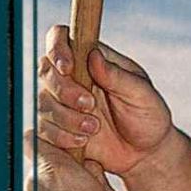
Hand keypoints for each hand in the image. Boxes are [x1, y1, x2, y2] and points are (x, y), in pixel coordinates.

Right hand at [37, 25, 173, 174]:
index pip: (60, 38)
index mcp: (91, 59)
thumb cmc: (148, 116)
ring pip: (42, 102)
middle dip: (64, 90)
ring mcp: (62, 103)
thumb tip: (94, 55)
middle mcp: (72, 77)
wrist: (146, 152)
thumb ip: (118, 76)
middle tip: (90, 106)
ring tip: (94, 128)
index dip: (57, 49)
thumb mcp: (142, 95)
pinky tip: (83, 140)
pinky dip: (60, 136)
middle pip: (46, 70)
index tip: (68, 68)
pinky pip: (43, 129)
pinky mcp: (58, 128)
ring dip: (65, 116)